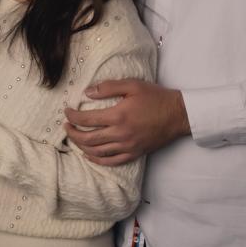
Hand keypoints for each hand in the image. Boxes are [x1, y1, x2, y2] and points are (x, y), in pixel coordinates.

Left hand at [64, 79, 189, 165]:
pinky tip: (89, 155)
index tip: (66, 112)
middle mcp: (121, 134)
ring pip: (97, 152)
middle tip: (66, 126)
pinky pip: (112, 161)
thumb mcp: (132, 85)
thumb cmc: (156, 97)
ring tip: (75, 138)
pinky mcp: (135, 153)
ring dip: (81, 146)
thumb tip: (87, 92)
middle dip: (72, 133)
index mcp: (118, 116)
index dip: (72, 117)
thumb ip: (108, 87)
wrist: (179, 114)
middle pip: (88, 139)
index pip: (87, 120)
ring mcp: (128, 146)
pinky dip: (97, 160)